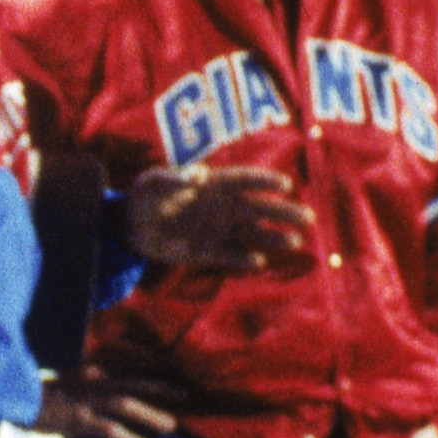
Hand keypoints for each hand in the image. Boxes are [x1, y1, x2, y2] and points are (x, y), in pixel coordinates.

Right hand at [29, 370, 181, 437]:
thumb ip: (86, 381)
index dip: (151, 376)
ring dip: (150, 415)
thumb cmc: (36, 396)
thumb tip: (102, 377)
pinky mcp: (77, 420)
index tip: (172, 381)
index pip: (126, 373)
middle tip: (185, 396)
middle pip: (133, 383)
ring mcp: (84, 401)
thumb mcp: (65, 383)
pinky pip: (109, 429)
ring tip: (171, 426)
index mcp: (90, 375)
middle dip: (161, 389)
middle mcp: (91, 384)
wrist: (10, 398)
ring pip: (125, 404)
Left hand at [128, 164, 314, 273]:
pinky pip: (229, 255)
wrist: (129, 226)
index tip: (285, 184)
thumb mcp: (152, 182)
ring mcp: (216, 230)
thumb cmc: (144, 196)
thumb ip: (172, 178)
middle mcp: (221, 207)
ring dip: (272, 237)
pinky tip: (258, 261)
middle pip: (258, 207)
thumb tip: (196, 176)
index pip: (244, 180)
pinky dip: (243, 258)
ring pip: (251, 233)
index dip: (264, 180)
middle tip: (308, 218)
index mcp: (213, 184)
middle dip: (283, 212)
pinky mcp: (206, 251)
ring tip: (295, 241)